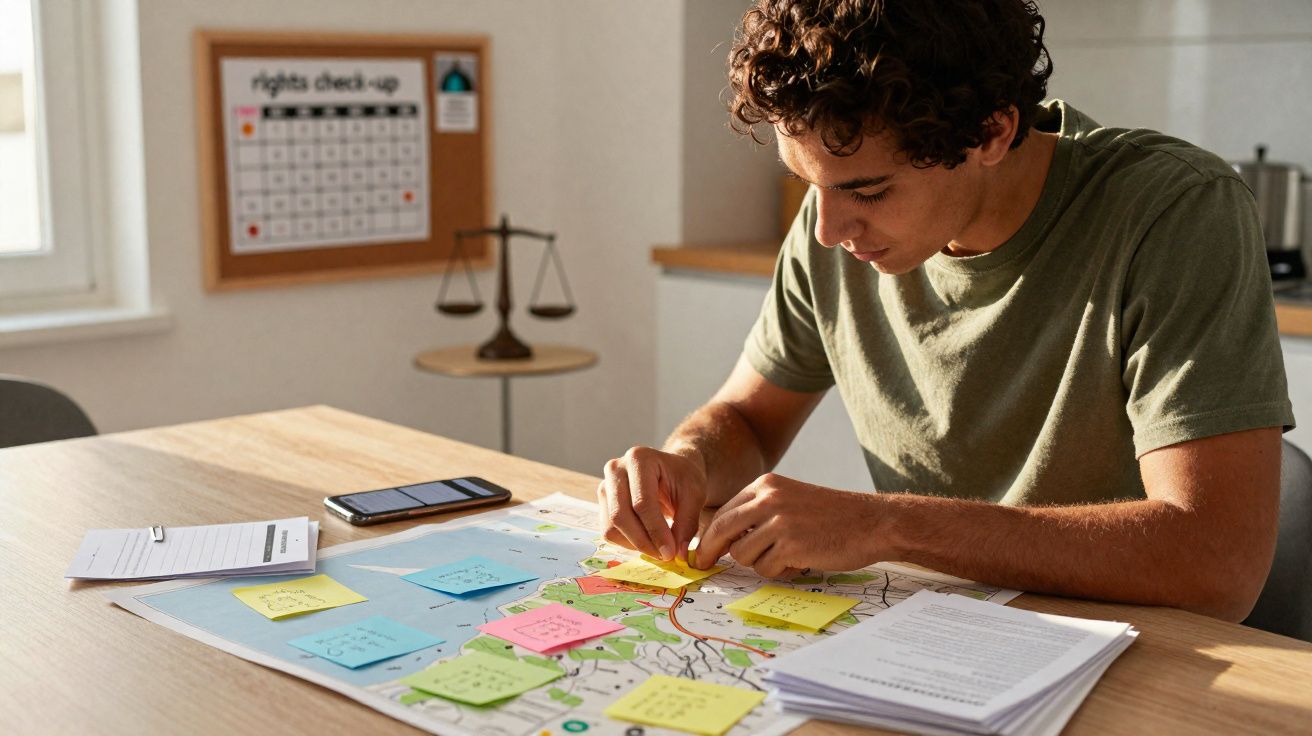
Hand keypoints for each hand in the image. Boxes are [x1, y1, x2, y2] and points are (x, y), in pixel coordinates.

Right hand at [597, 446, 707, 561]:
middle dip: (644, 542)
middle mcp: (616, 468)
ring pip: (611, 527)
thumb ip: (687, 523)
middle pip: (621, 516)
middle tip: (665, 556)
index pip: (642, 503)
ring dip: (635, 545)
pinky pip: (608, 531)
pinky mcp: (603, 502)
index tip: (670, 552)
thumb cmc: (683, 477)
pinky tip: (647, 540)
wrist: (671, 470)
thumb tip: (677, 554)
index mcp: (640, 458)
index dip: (656, 531)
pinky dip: (628, 543)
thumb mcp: (694, 494)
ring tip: (658, 548)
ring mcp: (605, 485)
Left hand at [694, 473, 885, 577]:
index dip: (709, 536)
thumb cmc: (832, 516)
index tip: (701, 553)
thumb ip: (760, 513)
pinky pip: (765, 568)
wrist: (872, 522)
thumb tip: (724, 541)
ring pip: (742, 554)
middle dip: (709, 552)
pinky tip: (799, 562)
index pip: (724, 512)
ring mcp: (779, 521)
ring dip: (759, 563)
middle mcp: (768, 498)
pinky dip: (779, 571)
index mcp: (766, 485)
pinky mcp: (790, 545)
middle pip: (721, 530)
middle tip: (702, 567)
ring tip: (786, 556)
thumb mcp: (790, 501)